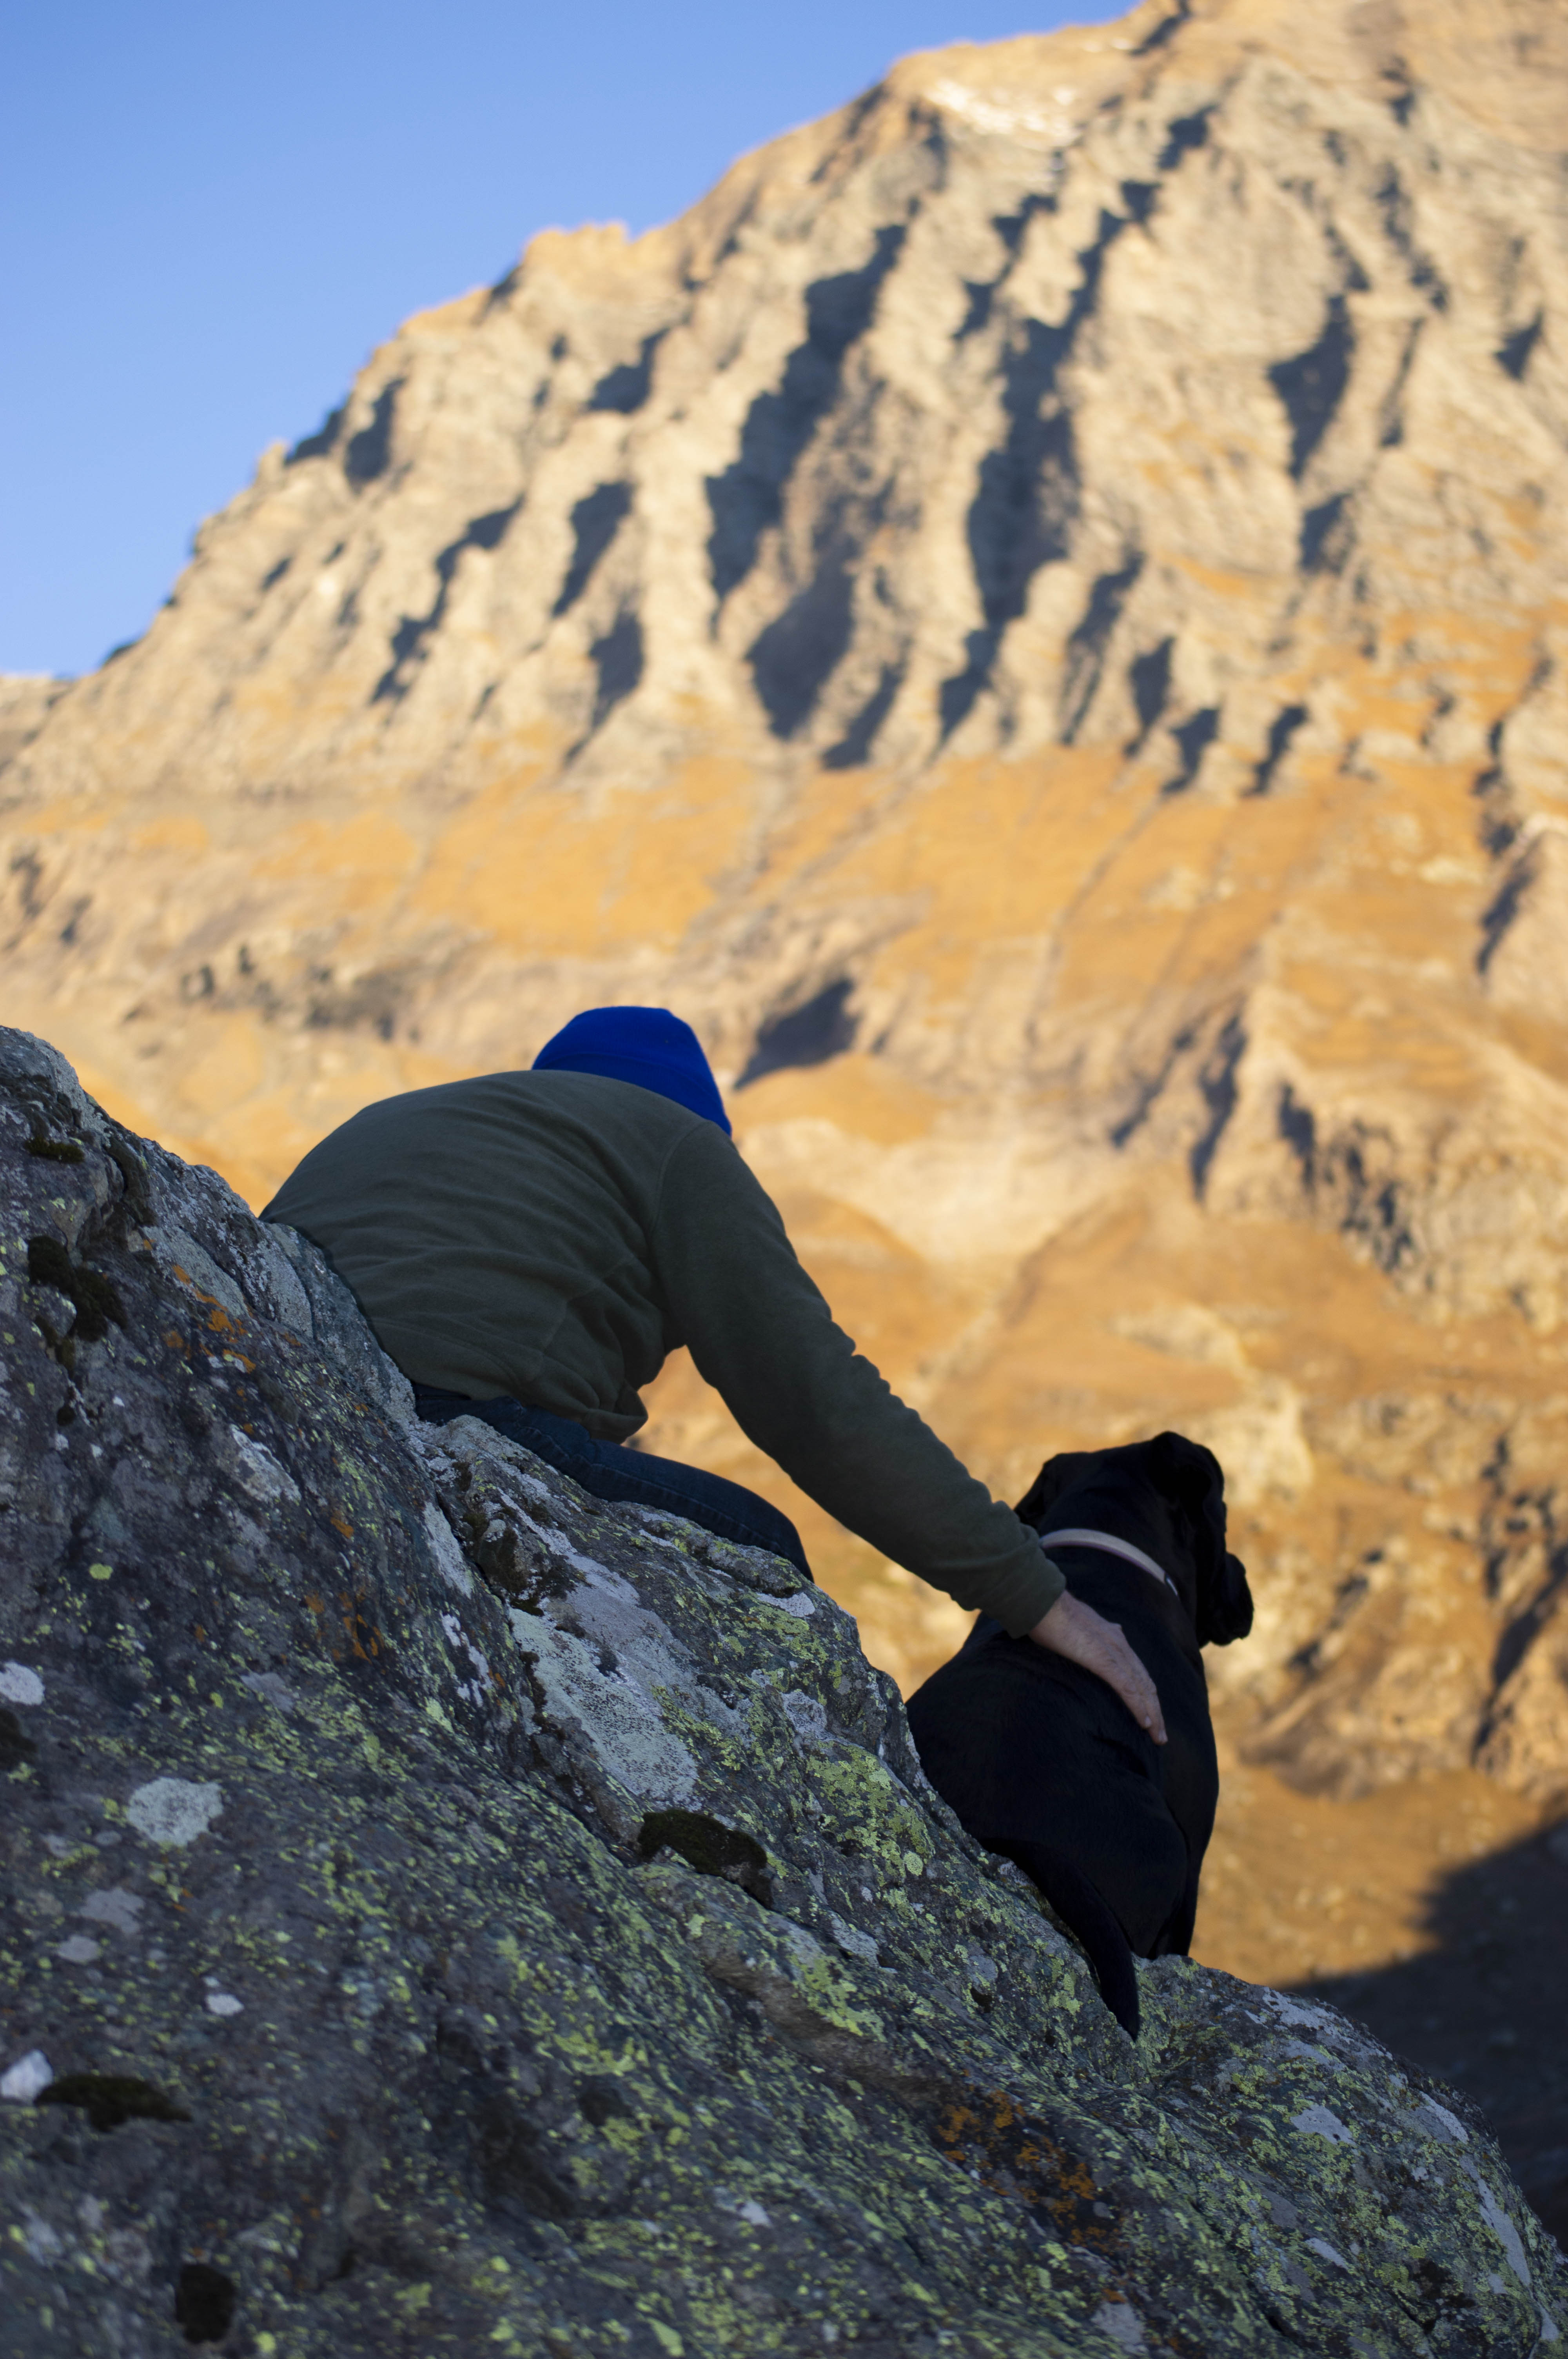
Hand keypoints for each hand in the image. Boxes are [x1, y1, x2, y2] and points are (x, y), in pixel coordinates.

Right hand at [1027, 1589, 1167, 1744]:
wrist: (1043, 1602)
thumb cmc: (1052, 1613)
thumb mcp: (1080, 1624)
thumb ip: (1095, 1633)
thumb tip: (1108, 1632)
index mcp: (1115, 1637)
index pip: (1139, 1671)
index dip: (1146, 1694)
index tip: (1150, 1714)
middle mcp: (1121, 1645)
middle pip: (1146, 1683)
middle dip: (1155, 1710)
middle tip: (1160, 1735)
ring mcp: (1114, 1652)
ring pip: (1142, 1689)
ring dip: (1153, 1715)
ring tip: (1157, 1737)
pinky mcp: (1104, 1660)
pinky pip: (1127, 1688)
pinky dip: (1138, 1707)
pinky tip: (1144, 1723)